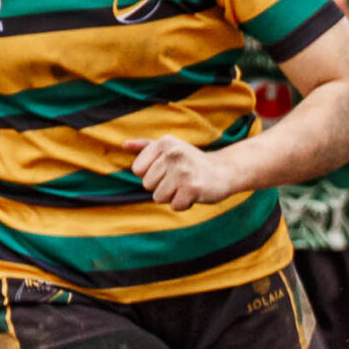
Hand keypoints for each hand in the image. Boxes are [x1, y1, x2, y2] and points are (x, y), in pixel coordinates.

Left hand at [125, 136, 240, 209]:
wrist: (224, 171)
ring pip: (159, 197)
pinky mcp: (193, 188)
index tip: (168, 169)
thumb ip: (146, 146)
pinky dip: (184, 204)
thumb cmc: (192, 161)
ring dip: (173, 196)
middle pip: (147, 185)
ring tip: (186, 186)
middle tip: (180, 179)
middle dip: (163, 187)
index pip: (138, 170)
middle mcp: (173, 154)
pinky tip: (194, 194)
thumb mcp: (171, 148)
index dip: (152, 175)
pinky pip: (175, 206)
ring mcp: (183, 171)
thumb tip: (124, 145)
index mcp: (164, 143)